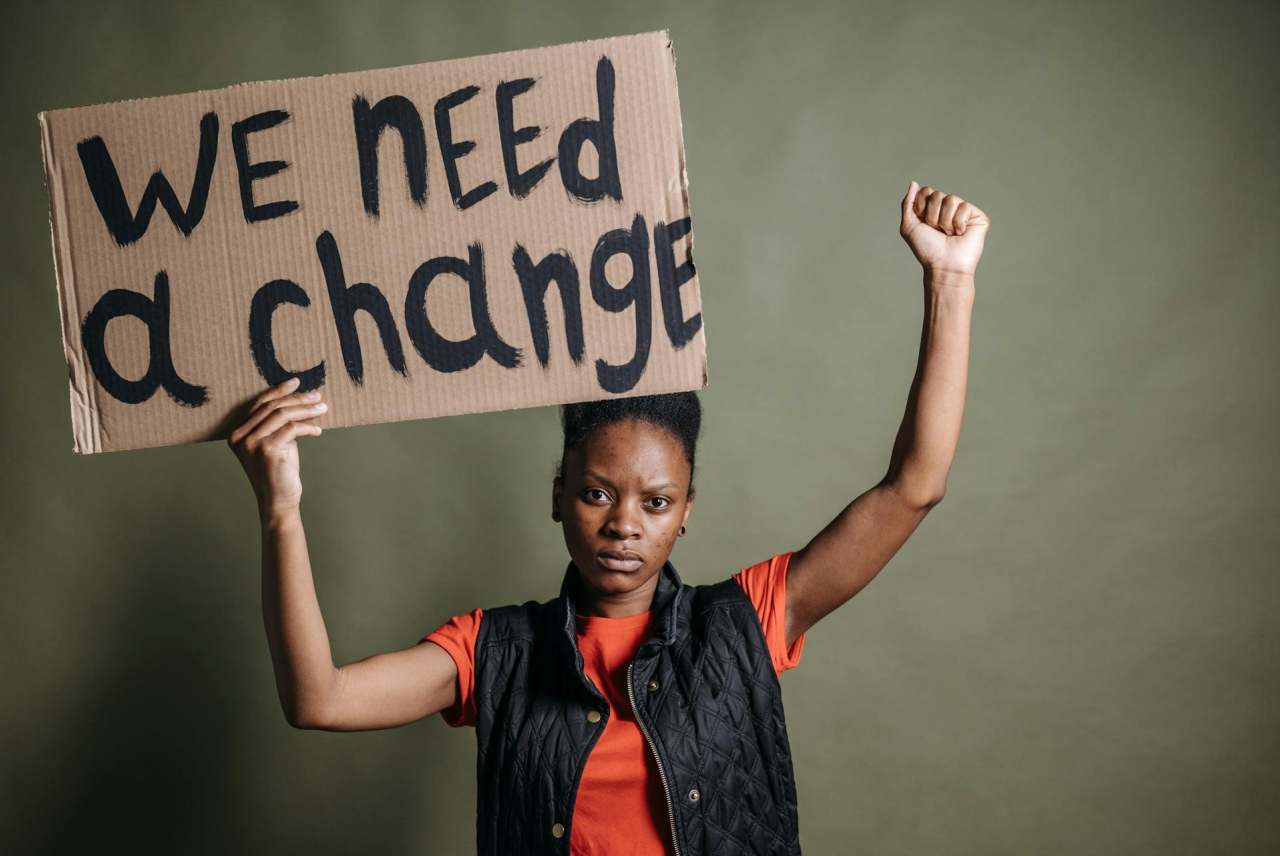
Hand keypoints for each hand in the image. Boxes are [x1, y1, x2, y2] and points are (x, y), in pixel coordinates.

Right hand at [228, 378, 326, 520]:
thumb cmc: (280, 471)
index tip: (297, 382)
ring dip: (305, 409)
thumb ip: (280, 423)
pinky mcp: (266, 450)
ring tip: (322, 408)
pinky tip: (318, 429)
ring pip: (282, 415)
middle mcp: (239, 437)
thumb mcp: (277, 442)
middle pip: (272, 407)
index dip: (279, 391)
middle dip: (297, 398)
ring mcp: (251, 443)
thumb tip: (302, 398)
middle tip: (317, 395)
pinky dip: (307, 426)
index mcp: (237, 433)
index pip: (259, 404)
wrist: (279, 500)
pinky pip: (291, 429)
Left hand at [899, 181, 989, 277]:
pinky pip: (964, 207)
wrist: (944, 265)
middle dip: (932, 216)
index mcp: (932, 208)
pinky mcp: (977, 216)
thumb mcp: (909, 226)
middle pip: (937, 194)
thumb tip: (914, 182)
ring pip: (951, 199)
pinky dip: (958, 223)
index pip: (926, 191)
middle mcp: (948, 208)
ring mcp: (963, 211)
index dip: (921, 207)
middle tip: (937, 231)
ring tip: (948, 234)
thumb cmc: (927, 249)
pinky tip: (960, 233)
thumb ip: (908, 203)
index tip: (923, 223)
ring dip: (945, 221)